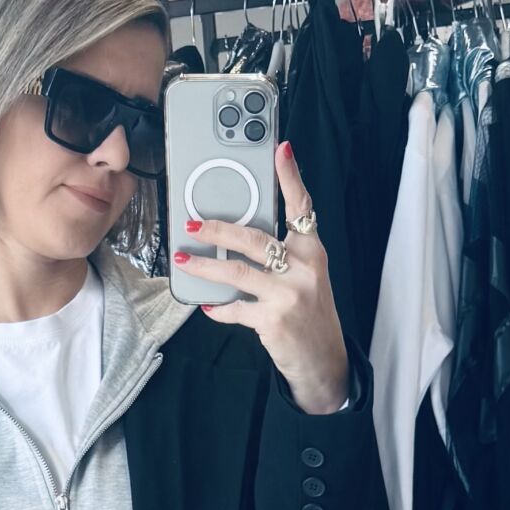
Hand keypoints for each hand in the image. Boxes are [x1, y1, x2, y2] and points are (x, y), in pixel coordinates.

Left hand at [173, 140, 349, 414]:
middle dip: (218, 228)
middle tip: (193, 223)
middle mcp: (303, 268)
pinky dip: (219, 309)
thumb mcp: (305, 277)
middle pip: (254, 238)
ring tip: (186, 260)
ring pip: (237, 272)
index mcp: (312, 251)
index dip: (291, 177)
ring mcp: (288, 294)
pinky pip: (236, 309)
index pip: (302, 207)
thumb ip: (283, 254)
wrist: (324, 360)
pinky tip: (208, 306)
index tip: (280, 149)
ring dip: (206, 266)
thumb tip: (239, 236)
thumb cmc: (309, 313)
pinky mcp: (273, 320)